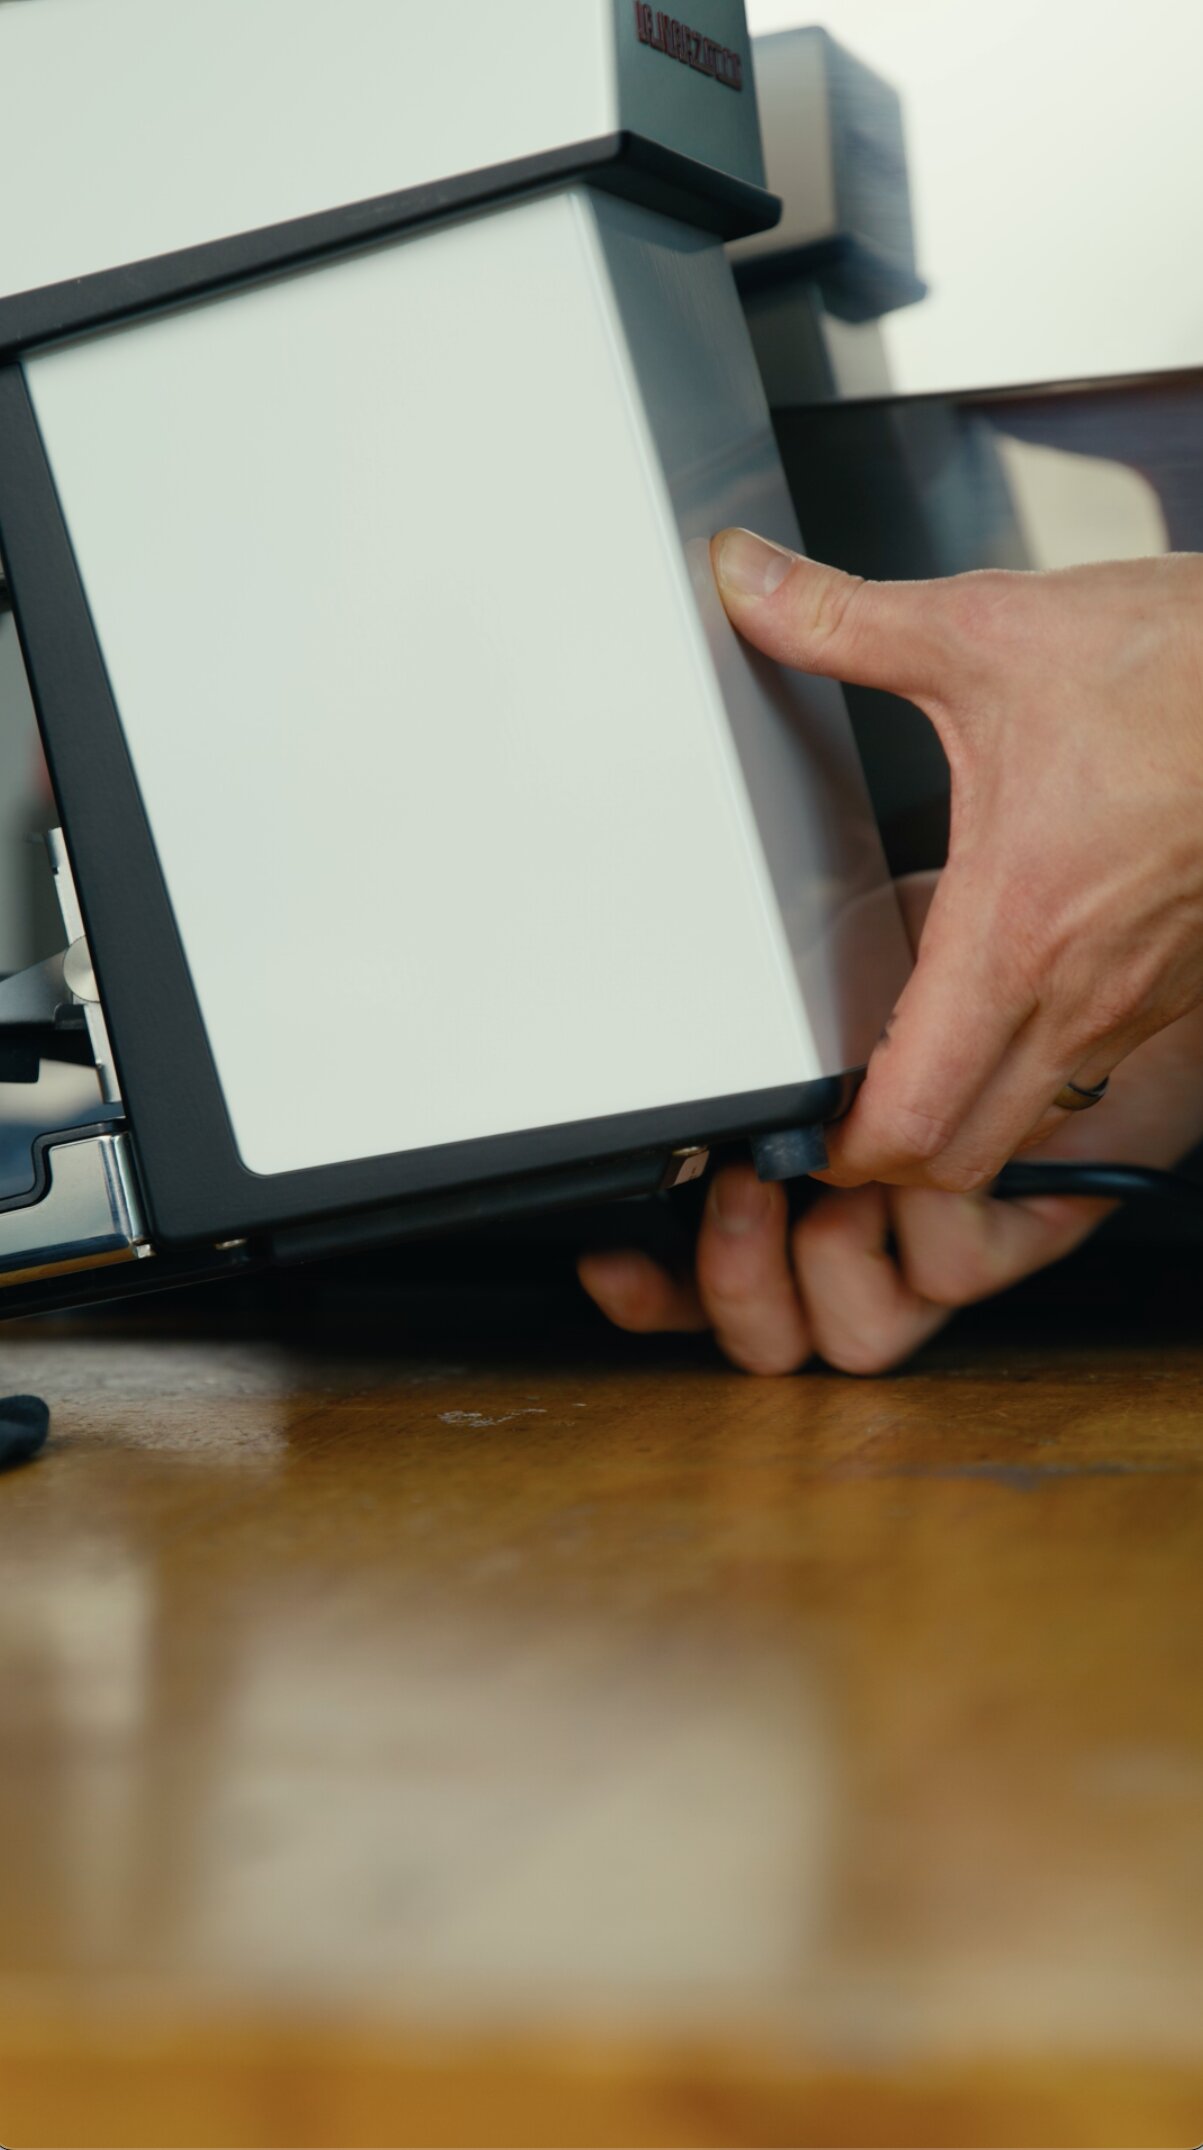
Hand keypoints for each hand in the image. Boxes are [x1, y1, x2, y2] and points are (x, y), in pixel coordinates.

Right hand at [579, 876, 1202, 1374]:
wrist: (1101, 963)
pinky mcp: (1016, 1245)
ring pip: (857, 1332)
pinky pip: (947, 1266)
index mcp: (803, 1196)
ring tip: (833, 1176)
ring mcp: (937, 1253)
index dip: (653, 1294)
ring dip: (829, 1254)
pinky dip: (925, 1209)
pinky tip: (925, 1151)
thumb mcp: (845, 980)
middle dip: (733, 1283)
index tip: (609, 1259)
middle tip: (739, 1196)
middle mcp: (868, 1244)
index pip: (704, 1283)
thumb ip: (780, 1027)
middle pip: (771, 1343)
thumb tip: (705, 1031)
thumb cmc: (973, 973)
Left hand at [710, 530, 1202, 1193]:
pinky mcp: (1176, 980)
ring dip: (961, 1117)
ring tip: (904, 1065)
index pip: (911, 1118)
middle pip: (964, 1156)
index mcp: (1014, 934)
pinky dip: (1027, 1067)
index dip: (839, 1148)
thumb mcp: (988, 632)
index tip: (797, 1127)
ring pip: (1030, 1118)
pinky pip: (1087, 1064)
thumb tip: (745, 584)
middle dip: (888, 1158)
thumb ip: (843, 620)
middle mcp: (1081, 993)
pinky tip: (999, 994)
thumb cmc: (1182, 667)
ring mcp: (1139, 998)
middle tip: (835, 1114)